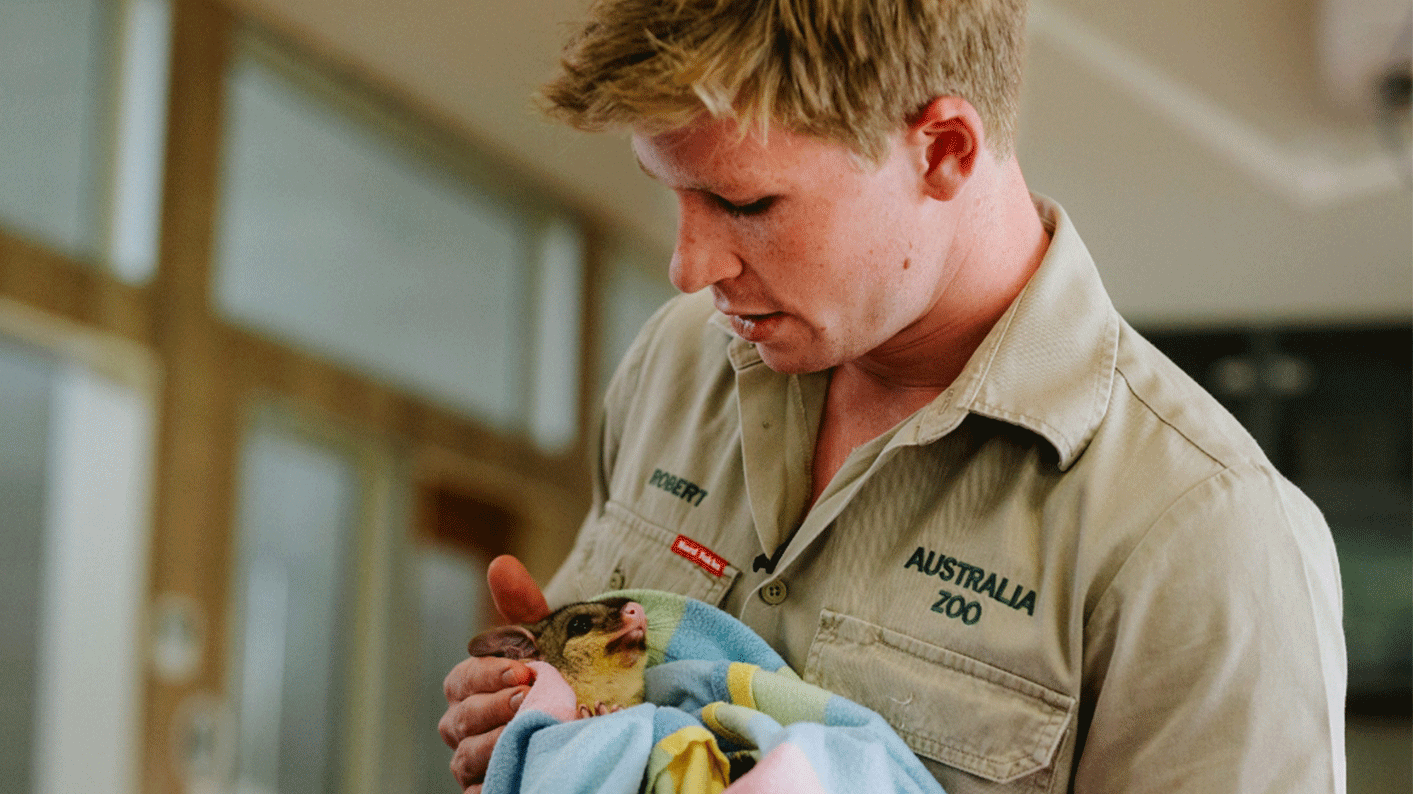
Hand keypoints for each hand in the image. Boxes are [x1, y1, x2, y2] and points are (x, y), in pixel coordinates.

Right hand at [440, 555, 550, 791]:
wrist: (603, 727)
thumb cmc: (567, 680)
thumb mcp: (552, 642)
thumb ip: (525, 608)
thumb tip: (501, 564)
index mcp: (474, 691)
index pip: (461, 681)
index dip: (486, 675)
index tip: (523, 669)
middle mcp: (468, 730)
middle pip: (458, 721)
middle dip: (490, 708)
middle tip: (527, 698)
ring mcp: (478, 766)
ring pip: (465, 760)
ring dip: (495, 744)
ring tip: (530, 729)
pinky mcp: (494, 792)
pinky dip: (494, 783)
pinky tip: (523, 769)